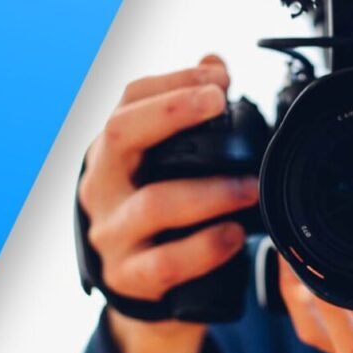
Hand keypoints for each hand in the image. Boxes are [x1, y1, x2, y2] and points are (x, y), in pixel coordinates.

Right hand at [78, 55, 257, 352]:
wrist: (144, 290)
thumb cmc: (160, 213)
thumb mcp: (164, 163)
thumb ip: (188, 115)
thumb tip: (214, 62)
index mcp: (112, 151)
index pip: (129, 100)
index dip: (173, 81)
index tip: (218, 78)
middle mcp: (102, 185)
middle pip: (119, 135)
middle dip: (171, 113)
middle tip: (218, 104)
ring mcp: (112, 234)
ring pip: (153, 203)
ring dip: (209, 189)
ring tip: (250, 185)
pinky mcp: (130, 278)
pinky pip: (166, 262)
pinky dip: (204, 248)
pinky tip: (233, 235)